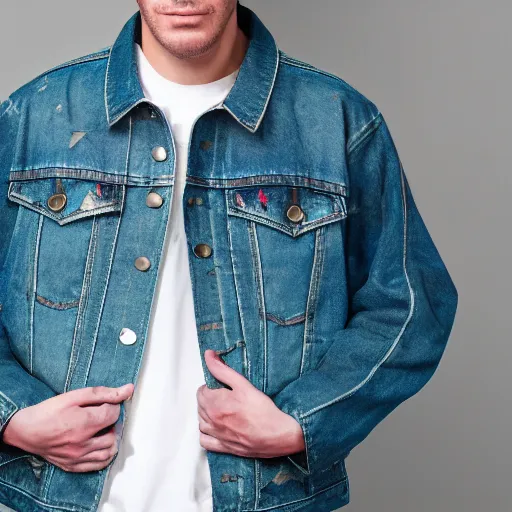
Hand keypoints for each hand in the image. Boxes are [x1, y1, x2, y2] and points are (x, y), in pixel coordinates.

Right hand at [2, 383, 133, 472]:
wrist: (26, 431)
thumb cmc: (49, 411)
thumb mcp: (75, 396)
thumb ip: (103, 393)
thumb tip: (128, 389)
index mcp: (83, 424)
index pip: (113, 414)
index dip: (113, 405)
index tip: (105, 403)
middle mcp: (82, 444)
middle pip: (114, 433)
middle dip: (112, 423)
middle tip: (103, 416)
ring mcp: (77, 457)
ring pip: (109, 452)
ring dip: (111, 439)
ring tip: (102, 429)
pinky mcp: (72, 466)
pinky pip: (98, 465)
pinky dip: (104, 455)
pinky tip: (100, 444)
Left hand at [196, 349, 304, 458]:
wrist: (278, 434)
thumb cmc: (263, 410)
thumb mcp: (243, 384)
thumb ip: (222, 370)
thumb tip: (208, 355)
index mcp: (214, 404)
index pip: (202, 390)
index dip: (212, 386)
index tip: (224, 387)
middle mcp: (212, 421)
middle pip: (201, 405)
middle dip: (210, 398)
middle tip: (226, 396)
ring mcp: (217, 436)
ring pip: (201, 421)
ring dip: (206, 413)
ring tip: (222, 409)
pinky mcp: (223, 448)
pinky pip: (204, 441)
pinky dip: (206, 433)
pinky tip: (215, 427)